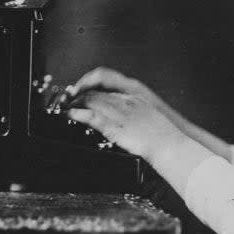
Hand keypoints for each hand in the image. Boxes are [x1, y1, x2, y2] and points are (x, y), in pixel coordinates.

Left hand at [66, 90, 186, 162]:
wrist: (168, 144)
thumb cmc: (163, 136)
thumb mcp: (150, 117)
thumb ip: (136, 114)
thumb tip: (126, 118)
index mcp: (133, 98)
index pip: (106, 89)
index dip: (90, 89)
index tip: (81, 93)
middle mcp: (124, 102)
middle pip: (96, 93)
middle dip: (79, 94)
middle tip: (68, 99)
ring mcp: (119, 113)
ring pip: (91, 101)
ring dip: (75, 102)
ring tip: (65, 105)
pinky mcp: (115, 127)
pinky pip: (92, 117)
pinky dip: (79, 113)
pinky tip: (70, 113)